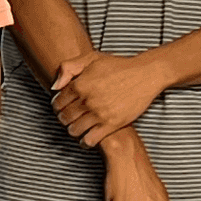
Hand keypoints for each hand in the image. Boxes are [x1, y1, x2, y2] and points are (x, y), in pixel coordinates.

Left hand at [51, 46, 171, 144]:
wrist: (145, 75)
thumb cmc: (119, 66)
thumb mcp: (91, 58)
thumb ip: (68, 67)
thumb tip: (55, 87)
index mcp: (80, 84)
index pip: (58, 102)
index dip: (57, 106)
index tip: (61, 107)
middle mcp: (88, 100)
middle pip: (65, 117)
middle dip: (63, 119)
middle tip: (68, 118)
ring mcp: (100, 113)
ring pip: (75, 130)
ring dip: (73, 130)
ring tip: (77, 127)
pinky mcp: (112, 124)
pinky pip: (90, 140)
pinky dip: (84, 142)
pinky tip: (86, 138)